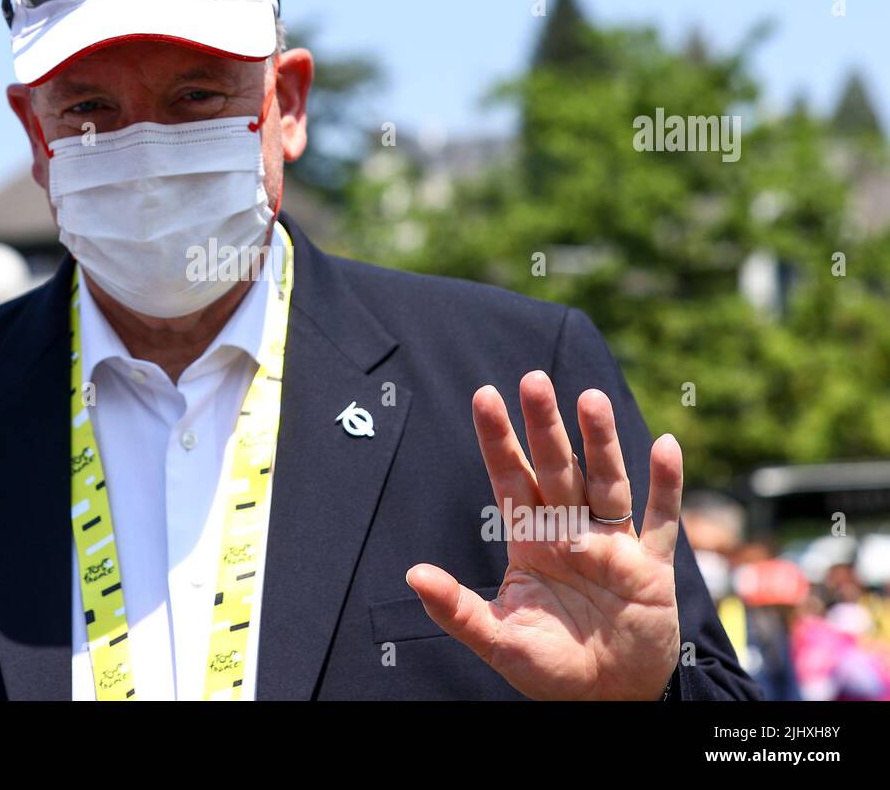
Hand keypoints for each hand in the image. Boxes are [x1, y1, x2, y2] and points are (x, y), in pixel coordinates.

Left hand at [406, 370, 682, 699]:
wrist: (606, 701)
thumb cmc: (548, 667)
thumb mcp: (497, 639)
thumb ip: (456, 609)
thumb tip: (413, 574)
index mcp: (530, 542)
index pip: (510, 479)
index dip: (498, 439)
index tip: (484, 396)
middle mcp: (570, 532)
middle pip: (556, 468)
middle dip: (545, 426)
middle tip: (533, 378)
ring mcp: (612, 545)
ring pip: (606, 482)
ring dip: (601, 443)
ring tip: (592, 399)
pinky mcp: (651, 568)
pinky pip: (661, 520)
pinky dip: (666, 485)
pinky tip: (665, 444)